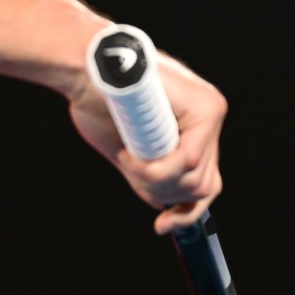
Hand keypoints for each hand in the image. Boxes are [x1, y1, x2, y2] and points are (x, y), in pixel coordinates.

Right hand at [68, 50, 225, 233]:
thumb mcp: (133, 153)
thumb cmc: (97, 102)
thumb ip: (156, 175)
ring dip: (154, 180)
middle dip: (162, 191)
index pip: (205, 183)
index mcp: (198, 126)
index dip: (184, 213)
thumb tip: (169, 207)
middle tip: (129, 167)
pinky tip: (130, 154)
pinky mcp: (203, 109)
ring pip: (195, 180)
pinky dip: (157, 170)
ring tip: (127, 156)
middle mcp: (211, 116)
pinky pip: (187, 162)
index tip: (162, 226)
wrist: (83, 68)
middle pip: (202, 186)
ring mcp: (211, 111)